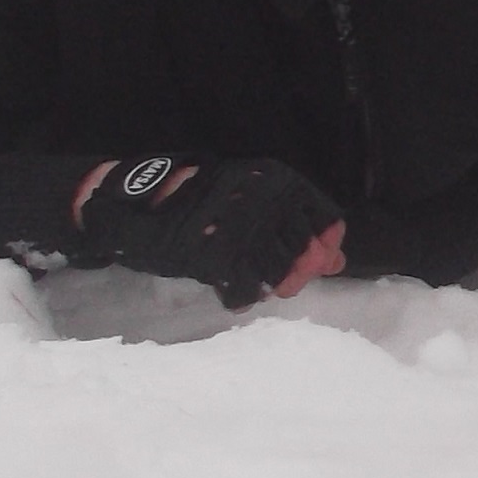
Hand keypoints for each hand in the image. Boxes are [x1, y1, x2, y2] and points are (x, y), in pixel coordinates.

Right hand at [75, 156, 344, 306]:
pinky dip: (243, 295)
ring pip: (283, 275)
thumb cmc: (200, 199)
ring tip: (252, 279)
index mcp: (279, 181)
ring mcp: (244, 231)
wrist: (140, 203)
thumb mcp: (252, 199)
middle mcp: (267, 203)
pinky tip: (232, 288)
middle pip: (307, 254)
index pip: (327, 221)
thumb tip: (337, 260)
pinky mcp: (219, 258)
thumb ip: (296, 225)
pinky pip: (248, 289)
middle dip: (298, 273)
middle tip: (280, 279)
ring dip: (273, 285)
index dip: (324, 247)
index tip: (314, 260)